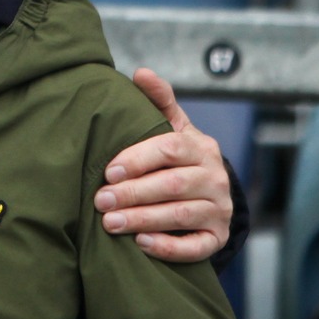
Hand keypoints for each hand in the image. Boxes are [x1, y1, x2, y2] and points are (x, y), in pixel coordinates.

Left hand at [94, 69, 233, 261]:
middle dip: (133, 193)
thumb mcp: (173, 127)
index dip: (137, 160)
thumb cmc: (178, 157)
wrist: (209, 195)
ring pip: (181, 215)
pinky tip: (141, 243)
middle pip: (172, 185)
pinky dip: (169, 246)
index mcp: (201, 146)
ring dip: (143, 220)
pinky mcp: (217, 237)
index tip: (107, 171)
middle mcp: (215, 177)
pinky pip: (196, 247)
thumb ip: (159, 100)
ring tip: (110, 223)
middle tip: (100, 201)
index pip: (169, 149)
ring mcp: (219, 209)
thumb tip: (141, 72)